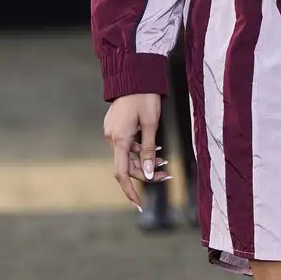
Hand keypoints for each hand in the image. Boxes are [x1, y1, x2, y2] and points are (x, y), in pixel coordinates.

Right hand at [104, 94, 166, 208]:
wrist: (134, 75)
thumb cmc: (145, 97)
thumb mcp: (151, 124)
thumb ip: (148, 151)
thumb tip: (148, 173)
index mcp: (119, 139)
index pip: (122, 174)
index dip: (130, 191)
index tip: (139, 204)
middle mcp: (112, 137)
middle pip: (128, 166)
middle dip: (146, 173)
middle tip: (168, 174)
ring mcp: (112, 132)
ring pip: (129, 156)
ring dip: (145, 161)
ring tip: (165, 160)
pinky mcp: (116, 127)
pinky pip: (127, 145)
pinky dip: (140, 150)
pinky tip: (155, 147)